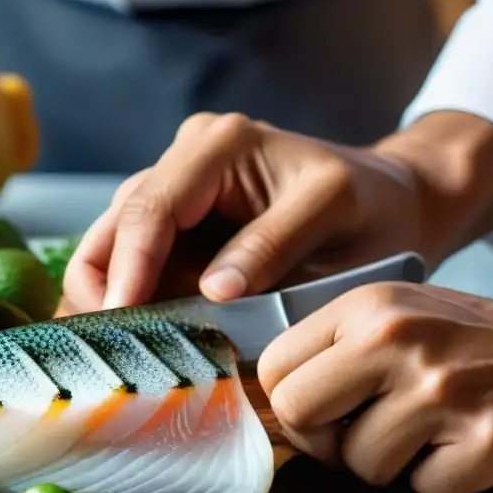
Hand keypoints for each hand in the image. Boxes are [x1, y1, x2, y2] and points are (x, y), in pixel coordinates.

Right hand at [62, 111, 492, 313]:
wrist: (389, 203)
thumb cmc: (370, 209)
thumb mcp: (336, 214)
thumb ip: (274, 244)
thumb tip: (212, 290)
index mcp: (222, 145)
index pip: (152, 210)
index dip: (127, 270)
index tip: (120, 322)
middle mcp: (187, 157)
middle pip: (118, 224)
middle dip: (103, 285)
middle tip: (104, 347)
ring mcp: (177, 186)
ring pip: (115, 240)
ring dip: (110, 292)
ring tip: (115, 346)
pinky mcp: (179, 219)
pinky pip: (136, 254)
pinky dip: (129, 293)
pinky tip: (135, 331)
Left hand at [257, 283, 492, 492]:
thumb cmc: (464, 343)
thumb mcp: (392, 317)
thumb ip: (332, 350)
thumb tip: (273, 404)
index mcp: (367, 309)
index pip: (274, 368)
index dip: (292, 404)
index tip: (322, 414)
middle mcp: (398, 342)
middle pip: (297, 415)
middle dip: (322, 442)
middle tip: (358, 437)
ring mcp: (442, 393)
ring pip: (360, 465)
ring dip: (390, 466)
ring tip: (427, 434)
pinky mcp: (482, 443)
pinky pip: (423, 489)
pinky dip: (439, 481)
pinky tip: (462, 448)